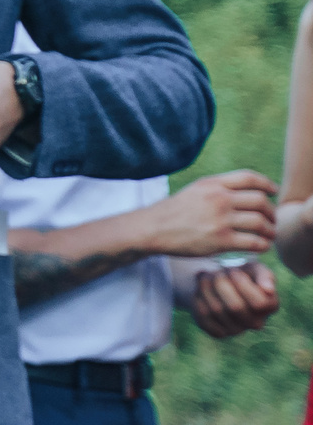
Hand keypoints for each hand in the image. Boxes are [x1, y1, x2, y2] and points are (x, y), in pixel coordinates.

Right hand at [147, 170, 277, 256]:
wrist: (152, 229)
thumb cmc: (174, 211)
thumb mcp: (195, 190)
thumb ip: (219, 188)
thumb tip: (247, 191)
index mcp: (213, 185)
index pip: (250, 178)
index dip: (267, 184)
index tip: (273, 192)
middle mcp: (218, 199)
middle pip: (260, 201)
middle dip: (271, 211)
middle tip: (271, 219)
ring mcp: (220, 220)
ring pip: (260, 222)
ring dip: (270, 230)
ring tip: (269, 235)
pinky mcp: (220, 241)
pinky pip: (253, 242)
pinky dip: (263, 245)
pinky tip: (261, 246)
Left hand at [191, 260, 279, 337]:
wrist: (220, 283)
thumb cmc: (242, 274)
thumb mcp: (255, 268)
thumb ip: (265, 275)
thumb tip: (268, 289)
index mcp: (271, 306)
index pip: (259, 303)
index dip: (242, 284)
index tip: (233, 270)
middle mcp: (256, 322)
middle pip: (235, 307)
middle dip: (222, 284)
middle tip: (216, 273)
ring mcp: (237, 330)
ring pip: (216, 311)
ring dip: (207, 289)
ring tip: (206, 276)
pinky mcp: (218, 333)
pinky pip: (204, 317)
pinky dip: (199, 299)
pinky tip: (200, 290)